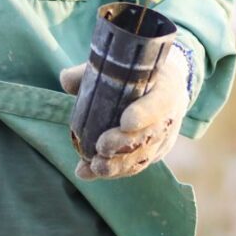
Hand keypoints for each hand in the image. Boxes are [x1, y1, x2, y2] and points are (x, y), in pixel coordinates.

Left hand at [59, 42, 188, 179]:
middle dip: (124, 143)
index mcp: (167, 87)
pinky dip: (113, 170)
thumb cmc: (137, 70)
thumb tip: (65, 79)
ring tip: (93, 166)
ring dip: (118, 164)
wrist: (165, 84)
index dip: (144, 114)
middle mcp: (170, 115)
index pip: (160, 102)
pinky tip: (88, 172)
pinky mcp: (155, 152)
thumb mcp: (122, 63)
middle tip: (101, 147)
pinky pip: (136, 165)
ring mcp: (164, 137)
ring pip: (143, 156)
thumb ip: (93, 70)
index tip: (125, 122)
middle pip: (150, 135)